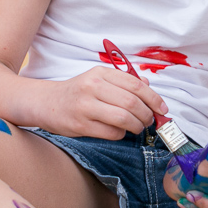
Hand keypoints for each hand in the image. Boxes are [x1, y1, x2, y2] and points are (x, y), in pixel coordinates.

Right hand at [42, 66, 167, 139]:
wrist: (46, 103)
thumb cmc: (77, 92)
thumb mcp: (98, 79)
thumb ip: (123, 82)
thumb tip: (149, 85)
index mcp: (101, 73)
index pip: (136, 85)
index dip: (154, 98)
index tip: (162, 109)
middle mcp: (93, 86)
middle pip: (132, 103)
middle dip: (146, 115)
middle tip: (149, 121)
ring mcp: (86, 106)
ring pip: (123, 119)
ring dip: (136, 126)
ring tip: (137, 127)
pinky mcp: (80, 125)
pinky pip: (111, 133)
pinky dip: (121, 135)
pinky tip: (120, 131)